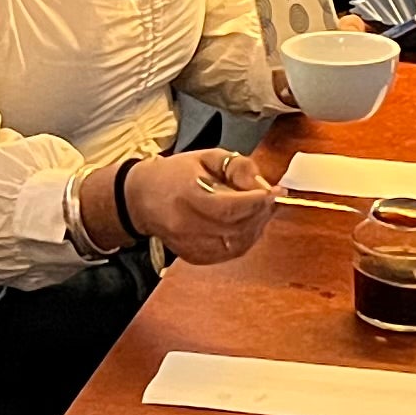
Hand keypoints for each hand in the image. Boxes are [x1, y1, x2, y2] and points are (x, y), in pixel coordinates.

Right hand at [130, 148, 276, 265]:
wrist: (141, 199)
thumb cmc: (174, 174)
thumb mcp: (206, 157)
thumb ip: (237, 167)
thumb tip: (262, 184)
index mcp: (187, 196)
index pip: (230, 207)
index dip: (258, 201)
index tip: (274, 191)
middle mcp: (187, 225)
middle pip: (237, 228)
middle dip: (261, 213)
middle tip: (271, 199)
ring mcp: (190, 245)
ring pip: (237, 244)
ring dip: (256, 227)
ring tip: (261, 210)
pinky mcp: (194, 257)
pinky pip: (229, 254)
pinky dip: (244, 240)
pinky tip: (247, 224)